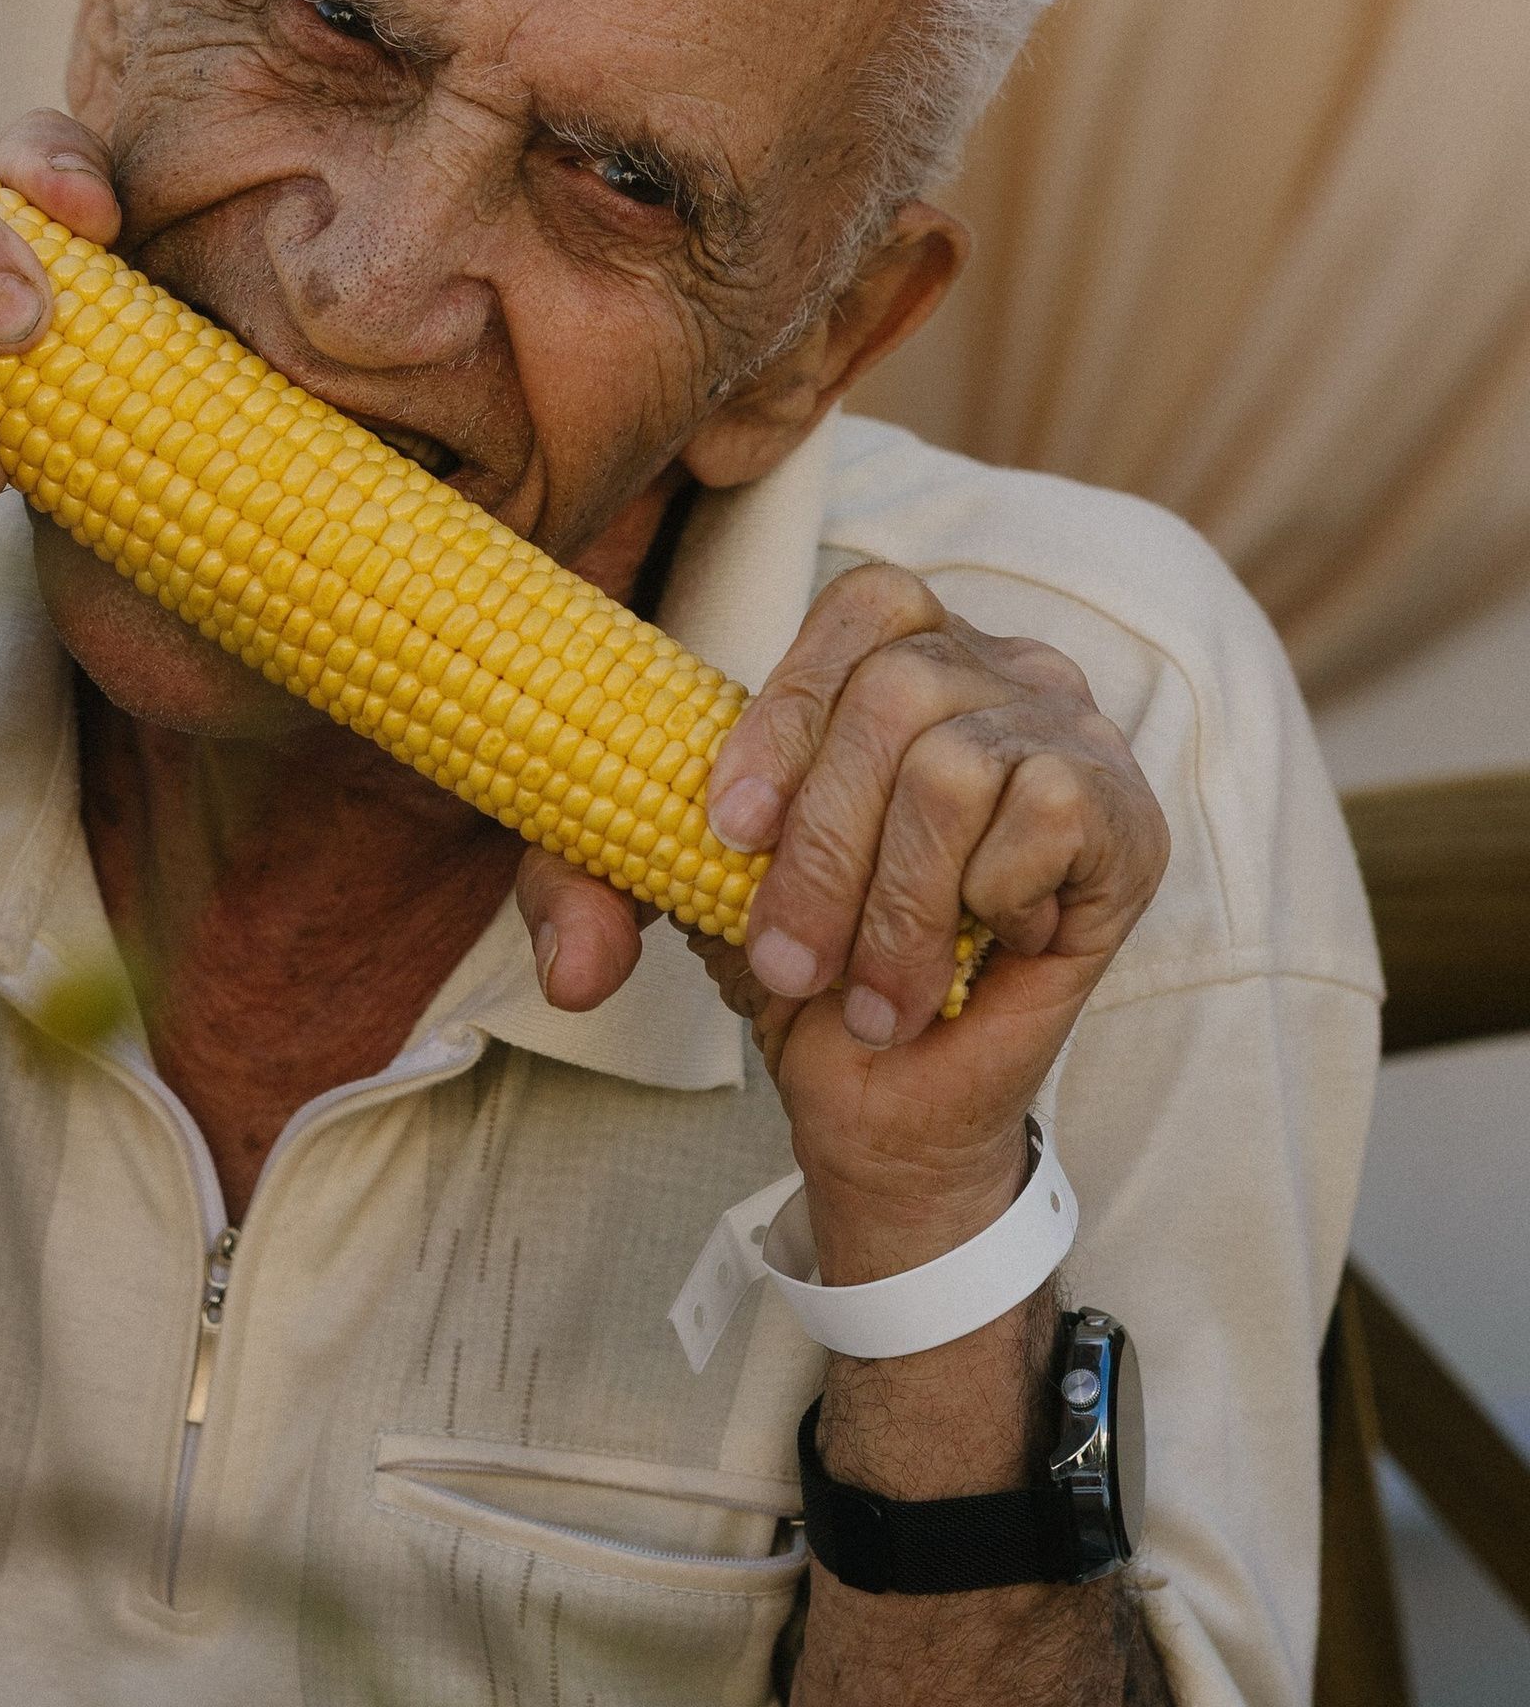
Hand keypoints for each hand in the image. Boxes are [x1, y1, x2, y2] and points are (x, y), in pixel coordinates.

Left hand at [516, 565, 1165, 1279]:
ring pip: (955, 766)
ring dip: (894, 904)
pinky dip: (985, 904)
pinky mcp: (1130, 820)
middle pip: (900, 690)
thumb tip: (575, 968)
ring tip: (872, 988)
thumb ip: (606, 872)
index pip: (861, 609)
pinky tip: (977, 951)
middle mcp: (1006, 669)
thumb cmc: (808, 965)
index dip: (787, 714)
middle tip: (791, 961)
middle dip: (822, 847)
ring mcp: (1079, 735)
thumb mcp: (692, 887)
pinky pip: (1043, 816)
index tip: (727, 833)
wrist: (891, 1097)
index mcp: (910, 652)